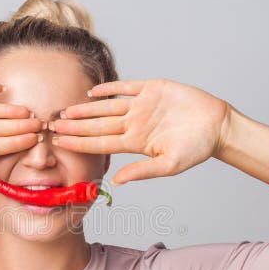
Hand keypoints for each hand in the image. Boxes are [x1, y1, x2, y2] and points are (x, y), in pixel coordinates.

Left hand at [51, 78, 231, 184]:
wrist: (217, 125)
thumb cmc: (197, 148)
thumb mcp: (169, 164)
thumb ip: (142, 171)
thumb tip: (117, 182)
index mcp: (134, 142)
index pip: (99, 142)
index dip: (78, 142)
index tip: (59, 142)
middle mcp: (133, 124)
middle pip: (97, 125)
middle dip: (74, 125)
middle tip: (50, 124)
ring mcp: (141, 106)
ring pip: (106, 107)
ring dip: (85, 108)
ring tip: (65, 110)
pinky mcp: (152, 89)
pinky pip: (125, 87)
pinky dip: (109, 88)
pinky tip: (92, 91)